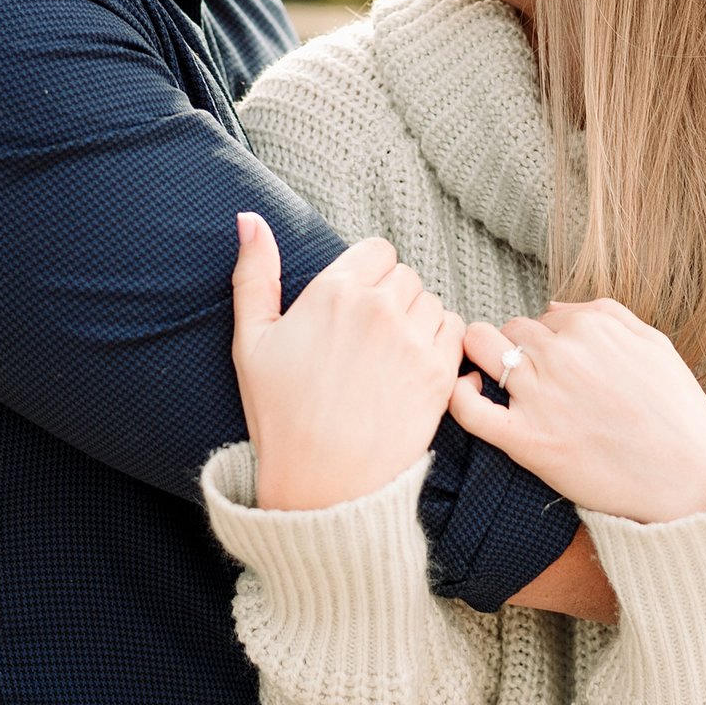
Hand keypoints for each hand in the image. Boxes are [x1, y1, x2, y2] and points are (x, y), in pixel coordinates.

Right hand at [229, 214, 466, 510]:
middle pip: (405, 275)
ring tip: (387, 358)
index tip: (352, 308)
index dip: (366, 276)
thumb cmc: (280, 415)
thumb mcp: (251, 341)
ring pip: (431, 301)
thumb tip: (249, 218)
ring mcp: (413, 341)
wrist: (321, 486)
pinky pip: (455, 331)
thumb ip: (254, 274)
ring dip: (417, 320)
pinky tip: (412, 368)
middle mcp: (379, 308)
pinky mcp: (440, 374)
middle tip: (366, 340)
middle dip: (390, 298)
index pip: (376, 250)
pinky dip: (440, 343)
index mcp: (334, 291)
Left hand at [448, 298, 705, 523]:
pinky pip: (468, 408)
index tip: (561, 368)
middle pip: (512, 330)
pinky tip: (471, 394)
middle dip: (518, 348)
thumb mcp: (653, 343)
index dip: (547, 341)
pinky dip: (459, 395)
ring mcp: (540, 395)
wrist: (690, 478)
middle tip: (537, 381)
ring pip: (482, 346)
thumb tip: (553, 307)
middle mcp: (561, 353)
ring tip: (495, 381)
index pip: (543, 318)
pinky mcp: (526, 440)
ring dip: (483, 357)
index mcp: (592, 326)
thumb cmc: (676, 411)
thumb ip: (605, 313)